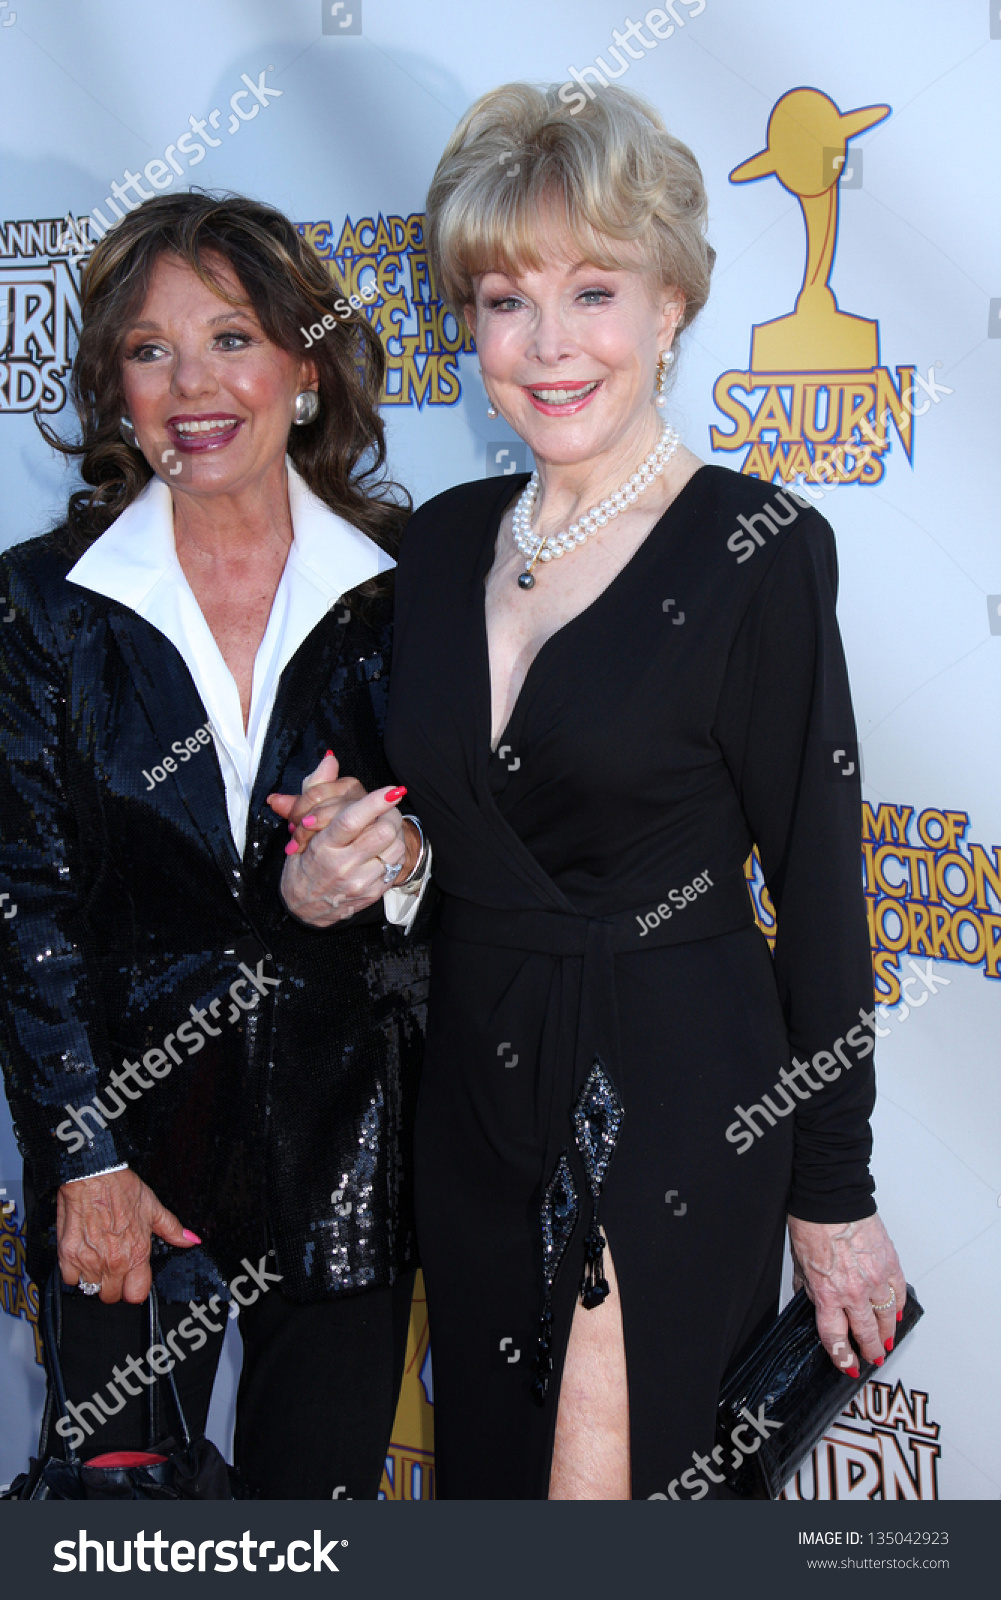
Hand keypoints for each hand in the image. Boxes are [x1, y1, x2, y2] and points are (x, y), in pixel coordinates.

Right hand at [57, 1169, 197, 1304]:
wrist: (93, 1175)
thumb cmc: (121, 1188)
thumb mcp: (153, 1207)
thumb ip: (172, 1230)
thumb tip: (190, 1240)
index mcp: (137, 1253)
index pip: (137, 1294)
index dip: (134, 1288)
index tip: (132, 1280)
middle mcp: (114, 1262)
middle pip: (111, 1297)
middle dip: (113, 1286)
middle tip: (113, 1268)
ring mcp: (90, 1261)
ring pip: (90, 1289)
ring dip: (93, 1278)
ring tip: (97, 1259)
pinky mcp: (68, 1255)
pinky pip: (69, 1279)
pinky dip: (73, 1272)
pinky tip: (82, 1256)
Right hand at [267, 751, 418, 926]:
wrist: (305, 907)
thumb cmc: (303, 861)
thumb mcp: (300, 827)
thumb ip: (315, 789)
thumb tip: (330, 759)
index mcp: (322, 846)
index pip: (350, 820)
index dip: (375, 802)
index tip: (392, 790)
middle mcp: (342, 866)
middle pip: (382, 832)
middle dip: (389, 815)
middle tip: (385, 809)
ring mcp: (359, 882)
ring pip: (394, 848)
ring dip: (394, 833)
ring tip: (382, 827)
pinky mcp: (372, 893)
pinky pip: (396, 865)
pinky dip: (393, 851)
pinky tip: (381, 848)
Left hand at [787, 1211, 905, 1375]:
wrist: (831, 1198)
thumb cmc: (811, 1224)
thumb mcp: (800, 1264)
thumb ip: (808, 1288)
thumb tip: (811, 1301)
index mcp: (827, 1294)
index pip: (836, 1338)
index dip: (843, 1357)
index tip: (848, 1365)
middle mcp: (853, 1291)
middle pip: (866, 1333)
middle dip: (871, 1350)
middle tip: (874, 1357)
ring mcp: (875, 1279)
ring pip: (887, 1317)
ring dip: (888, 1333)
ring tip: (887, 1341)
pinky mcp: (890, 1263)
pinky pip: (898, 1293)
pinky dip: (899, 1306)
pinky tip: (897, 1313)